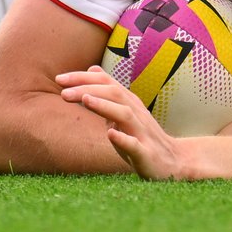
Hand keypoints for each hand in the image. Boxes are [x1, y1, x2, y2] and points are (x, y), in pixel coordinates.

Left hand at [57, 65, 183, 179]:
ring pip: (124, 114)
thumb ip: (107, 92)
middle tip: (63, 92)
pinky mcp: (146, 154)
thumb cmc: (141, 137)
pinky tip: (110, 135)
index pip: (105, 82)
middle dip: (88, 89)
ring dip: (104, 106)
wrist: (172, 162)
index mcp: (128, 102)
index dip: (82, 78)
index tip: (59, 79)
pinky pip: (136, 145)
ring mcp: (142, 133)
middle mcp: (136, 113)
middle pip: (114, 93)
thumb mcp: (122, 111)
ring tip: (84, 100)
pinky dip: (123, 139)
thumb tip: (91, 69)